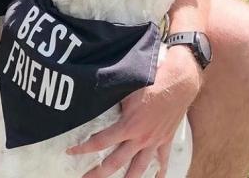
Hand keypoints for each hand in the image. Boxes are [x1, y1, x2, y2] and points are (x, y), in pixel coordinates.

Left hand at [67, 46, 200, 177]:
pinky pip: (162, 161)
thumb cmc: (151, 80)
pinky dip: (159, 172)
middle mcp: (140, 139)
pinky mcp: (166, 139)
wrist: (178, 82)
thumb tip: (91, 96)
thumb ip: (110, 97)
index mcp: (128, 126)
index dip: (83, 148)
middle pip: (115, 162)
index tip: (70, 151)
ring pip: (139, 168)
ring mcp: (154, 142)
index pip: (100, 142)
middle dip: (98, 173)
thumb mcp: (126, 88)